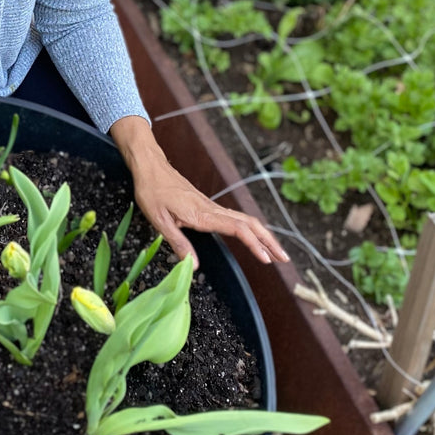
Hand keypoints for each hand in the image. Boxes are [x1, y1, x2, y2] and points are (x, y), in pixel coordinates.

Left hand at [110, 115, 287, 269]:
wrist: (150, 167)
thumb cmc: (151, 191)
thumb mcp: (158, 220)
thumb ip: (178, 243)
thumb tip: (194, 267)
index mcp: (202, 214)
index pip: (237, 229)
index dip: (254, 244)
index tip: (267, 259)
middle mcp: (211, 209)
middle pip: (249, 224)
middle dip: (269, 241)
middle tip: (285, 259)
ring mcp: (211, 207)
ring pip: (245, 220)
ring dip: (263, 235)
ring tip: (276, 252)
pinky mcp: (207, 206)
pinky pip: (235, 218)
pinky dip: (250, 229)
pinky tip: (253, 237)